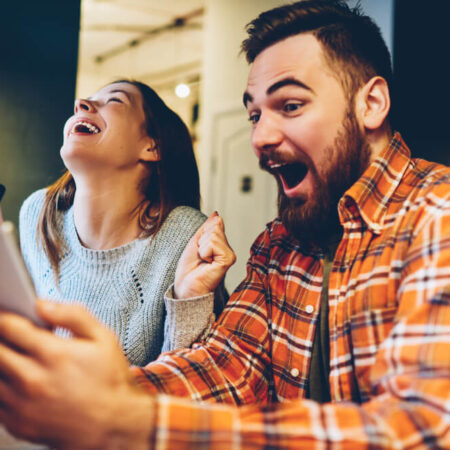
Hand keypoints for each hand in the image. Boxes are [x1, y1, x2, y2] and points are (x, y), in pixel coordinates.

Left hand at [0, 301, 153, 448]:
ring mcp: (23, 404)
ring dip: (2, 362)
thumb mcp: (103, 338)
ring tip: (19, 358)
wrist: (114, 424)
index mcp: (54, 354)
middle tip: (12, 336)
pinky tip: (20, 382)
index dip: (5, 317)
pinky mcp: (18, 423)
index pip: (10, 328)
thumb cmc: (110, 380)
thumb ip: (73, 315)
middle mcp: (33, 379)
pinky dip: (3, 386)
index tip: (7, 316)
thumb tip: (44, 305)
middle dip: (1, 338)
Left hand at [174, 212, 235, 298]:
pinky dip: (204, 251)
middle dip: (201, 240)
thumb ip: (207, 228)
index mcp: (221, 245)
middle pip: (214, 227)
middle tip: (200, 257)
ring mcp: (230, 255)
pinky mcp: (228, 260)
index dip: (201, 234)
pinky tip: (207, 263)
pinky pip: (213, 243)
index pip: (215, 223)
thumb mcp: (196, 242)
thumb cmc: (189, 269)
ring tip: (203, 260)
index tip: (199, 251)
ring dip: (202, 247)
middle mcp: (228, 249)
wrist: (185, 287)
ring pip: (213, 234)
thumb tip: (216, 214)